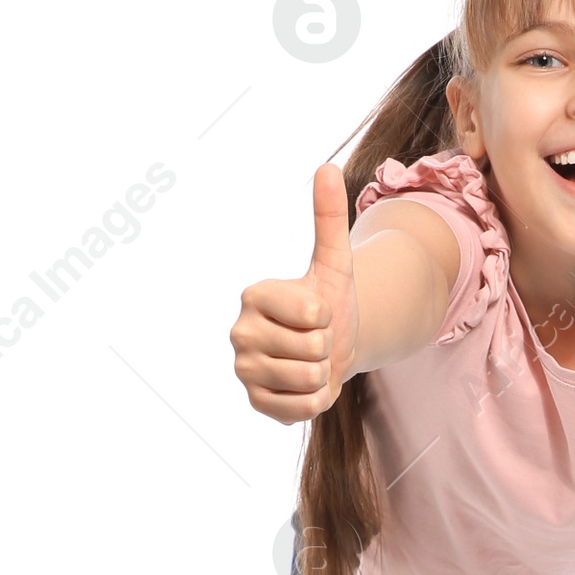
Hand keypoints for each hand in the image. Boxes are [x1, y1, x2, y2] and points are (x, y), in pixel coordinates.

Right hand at [229, 163, 358, 422]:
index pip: (312, 313)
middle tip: (314, 342)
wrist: (330, 352)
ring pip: (310, 379)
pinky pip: (301, 408)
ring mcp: (243, 370)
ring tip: (310, 362)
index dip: (327, 316)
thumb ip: (329, 217)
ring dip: (323, 374)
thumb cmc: (328, 305)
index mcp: (253, 295)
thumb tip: (327, 166)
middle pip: (313, 349)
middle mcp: (239, 332)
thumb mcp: (334, 262)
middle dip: (327, 348)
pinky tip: (303, 386)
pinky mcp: (254, 403)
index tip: (315, 313)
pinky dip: (314, 401)